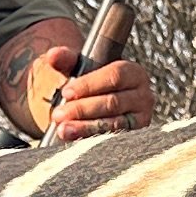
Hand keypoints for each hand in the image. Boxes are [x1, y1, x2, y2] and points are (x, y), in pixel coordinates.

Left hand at [31, 50, 154, 140]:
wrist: (99, 102)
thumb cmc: (91, 83)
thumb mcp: (79, 68)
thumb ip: (67, 59)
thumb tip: (52, 55)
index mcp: (133, 72)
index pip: (114, 76)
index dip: (89, 85)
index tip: (66, 92)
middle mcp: (143, 95)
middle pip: (113, 102)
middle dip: (83, 109)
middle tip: (58, 115)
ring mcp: (141, 119)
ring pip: (114, 124)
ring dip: (86, 128)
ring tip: (63, 130)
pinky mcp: (135, 137)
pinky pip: (115, 140)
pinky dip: (94, 140)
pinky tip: (76, 141)